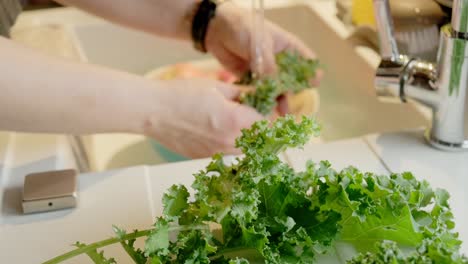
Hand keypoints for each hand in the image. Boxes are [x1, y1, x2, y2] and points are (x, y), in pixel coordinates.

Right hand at [144, 78, 262, 157]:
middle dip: (260, 129)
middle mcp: (228, 142)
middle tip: (253, 116)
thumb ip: (243, 93)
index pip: (267, 124)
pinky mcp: (205, 159)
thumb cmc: (180, 95)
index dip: (270, 116)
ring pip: (244, 151)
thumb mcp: (217, 86)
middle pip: (259, 141)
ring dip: (246, 140)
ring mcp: (216, 153)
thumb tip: (258, 95)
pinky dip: (228, 146)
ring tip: (235, 124)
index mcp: (235, 120)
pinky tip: (218, 132)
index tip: (267, 110)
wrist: (152, 112)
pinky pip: (226, 155)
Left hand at [205, 3, 321, 116]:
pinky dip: (262, 101)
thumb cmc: (243, 28)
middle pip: (292, 81)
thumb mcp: (260, 44)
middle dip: (293, 95)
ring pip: (276, 89)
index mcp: (288, 47)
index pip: (306, 62)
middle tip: (290, 108)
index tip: (313, 86)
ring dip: (277, 101)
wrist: (216, 29)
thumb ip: (269, 66)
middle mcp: (279, 62)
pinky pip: (260, 92)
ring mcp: (266, 71)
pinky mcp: (252, 79)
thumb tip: (277, 86)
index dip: (311, 74)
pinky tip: (262, 111)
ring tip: (278, 114)